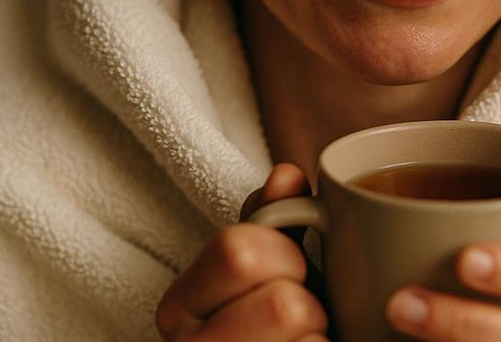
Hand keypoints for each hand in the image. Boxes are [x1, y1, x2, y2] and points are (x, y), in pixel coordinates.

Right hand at [155, 163, 328, 340]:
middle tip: (301, 312)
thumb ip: (270, 220)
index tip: (291, 268)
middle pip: (282, 300)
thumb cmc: (269, 326)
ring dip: (320, 335)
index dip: (283, 253)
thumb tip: (287, 175)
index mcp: (180, 305)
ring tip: (304, 339)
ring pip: (305, 338)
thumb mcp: (262, 269)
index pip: (238, 250)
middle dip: (308, 299)